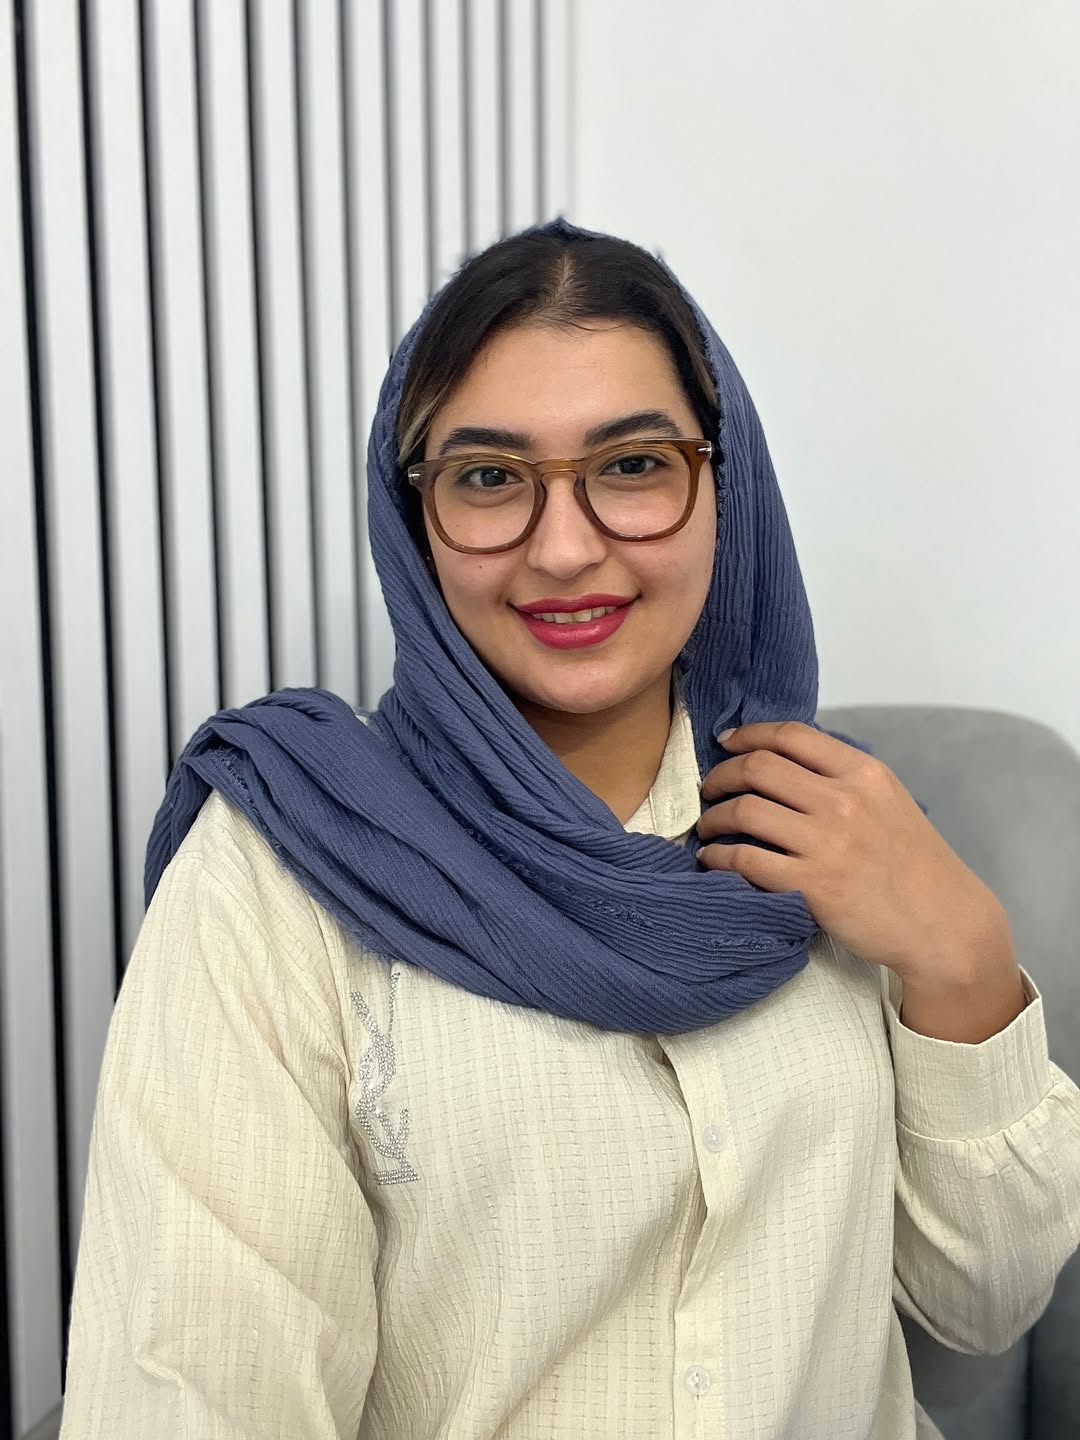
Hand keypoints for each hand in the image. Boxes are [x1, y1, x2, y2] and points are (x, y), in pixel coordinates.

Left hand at [696, 721, 1009, 983]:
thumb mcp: (889, 802)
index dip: (748, 734)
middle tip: (709, 790)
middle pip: (759, 767)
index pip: (792, 735)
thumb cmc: (914, 865)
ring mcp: (827, 843)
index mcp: (864, 773)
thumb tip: (785, 762)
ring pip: (745, 810)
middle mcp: (844, 800)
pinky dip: (718, 857)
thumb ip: (844, 779)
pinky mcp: (812, 885)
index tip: (725, 743)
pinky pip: (745, 860)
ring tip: (709, 828)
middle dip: (722, 775)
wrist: (944, 924)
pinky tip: (713, 860)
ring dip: (714, 817)